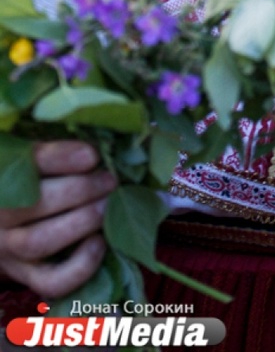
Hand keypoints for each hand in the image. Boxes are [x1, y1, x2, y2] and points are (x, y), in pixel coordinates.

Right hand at [0, 141, 115, 296]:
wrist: (9, 226)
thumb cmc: (35, 182)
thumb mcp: (39, 162)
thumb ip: (61, 153)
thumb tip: (103, 146)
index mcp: (3, 180)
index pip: (27, 165)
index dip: (60, 158)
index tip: (93, 155)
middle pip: (33, 205)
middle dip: (79, 190)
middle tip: (110, 180)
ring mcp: (9, 250)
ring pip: (37, 241)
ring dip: (80, 221)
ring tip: (108, 205)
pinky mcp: (27, 277)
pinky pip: (51, 282)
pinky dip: (79, 266)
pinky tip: (99, 242)